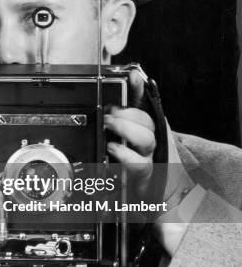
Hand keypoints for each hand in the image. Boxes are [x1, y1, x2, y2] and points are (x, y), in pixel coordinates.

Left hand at [103, 70, 155, 196]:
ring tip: (109, 125)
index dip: (139, 89)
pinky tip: (113, 148)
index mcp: (148, 126)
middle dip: (129, 113)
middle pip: (147, 121)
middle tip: (110, 113)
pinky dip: (125, 155)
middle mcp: (152, 139)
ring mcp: (150, 157)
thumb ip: (128, 109)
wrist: (155, 190)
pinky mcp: (145, 174)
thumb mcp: (131, 133)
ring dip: (127, 129)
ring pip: (146, 139)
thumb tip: (130, 78)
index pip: (145, 103)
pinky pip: (138, 164)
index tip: (132, 76)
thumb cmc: (140, 158)